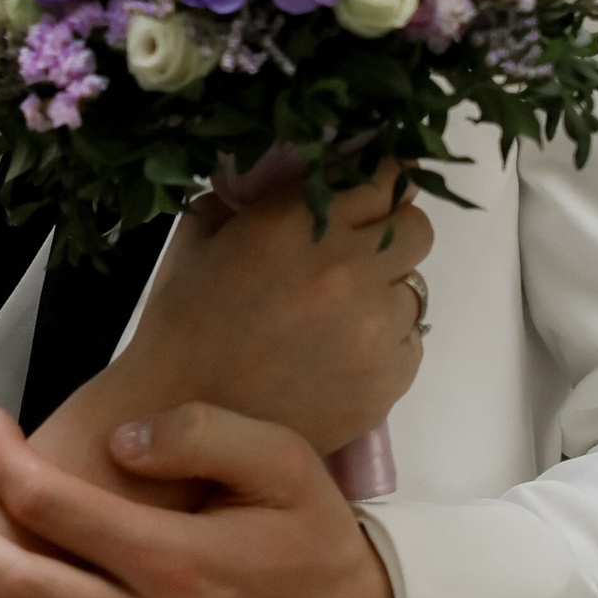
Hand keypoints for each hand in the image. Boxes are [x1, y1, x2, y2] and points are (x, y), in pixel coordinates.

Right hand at [110, 168, 431, 455]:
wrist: (182, 420)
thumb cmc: (181, 328)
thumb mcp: (201, 240)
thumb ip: (252, 199)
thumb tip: (294, 176)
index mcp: (299, 223)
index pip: (385, 177)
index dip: (379, 186)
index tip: (368, 199)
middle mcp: (348, 266)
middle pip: (416, 228)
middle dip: (392, 237)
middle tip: (356, 260)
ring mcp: (375, 324)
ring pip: (414, 290)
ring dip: (383, 297)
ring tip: (334, 324)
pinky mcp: (389, 377)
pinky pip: (410, 344)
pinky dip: (382, 348)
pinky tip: (336, 362)